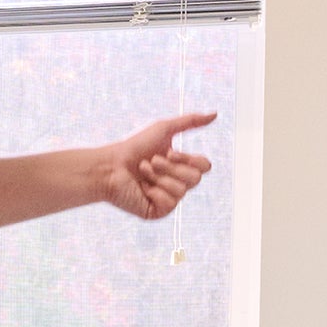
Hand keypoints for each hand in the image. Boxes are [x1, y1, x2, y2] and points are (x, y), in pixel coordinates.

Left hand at [98, 113, 216, 220]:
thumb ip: (190, 122)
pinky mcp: (158, 211)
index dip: (188, 159)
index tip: (169, 152)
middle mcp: (178, 183)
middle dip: (171, 168)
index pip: (204, 166)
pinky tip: (142, 189)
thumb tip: (215, 114)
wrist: (111, 166)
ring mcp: (169, 199)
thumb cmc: (134, 147)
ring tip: (142, 173)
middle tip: (151, 162)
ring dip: (159, 177)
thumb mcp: (163, 129)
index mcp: (182, 166)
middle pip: (196, 178)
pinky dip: (154, 191)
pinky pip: (170, 202)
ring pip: (182, 190)